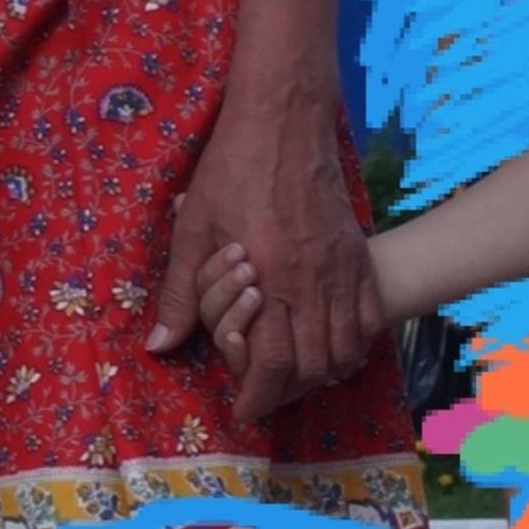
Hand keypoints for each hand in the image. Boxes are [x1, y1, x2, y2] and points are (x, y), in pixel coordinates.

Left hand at [147, 99, 385, 422]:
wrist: (284, 119)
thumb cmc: (232, 168)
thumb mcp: (194, 228)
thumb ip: (179, 293)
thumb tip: (159, 346)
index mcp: (268, 276)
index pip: (274, 362)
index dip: (260, 396)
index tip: (245, 409)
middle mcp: (311, 280)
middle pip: (314, 364)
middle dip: (289, 392)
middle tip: (266, 399)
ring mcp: (340, 267)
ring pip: (345, 346)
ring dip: (323, 372)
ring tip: (298, 379)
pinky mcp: (356, 252)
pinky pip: (368, 315)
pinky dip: (354, 342)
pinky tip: (334, 346)